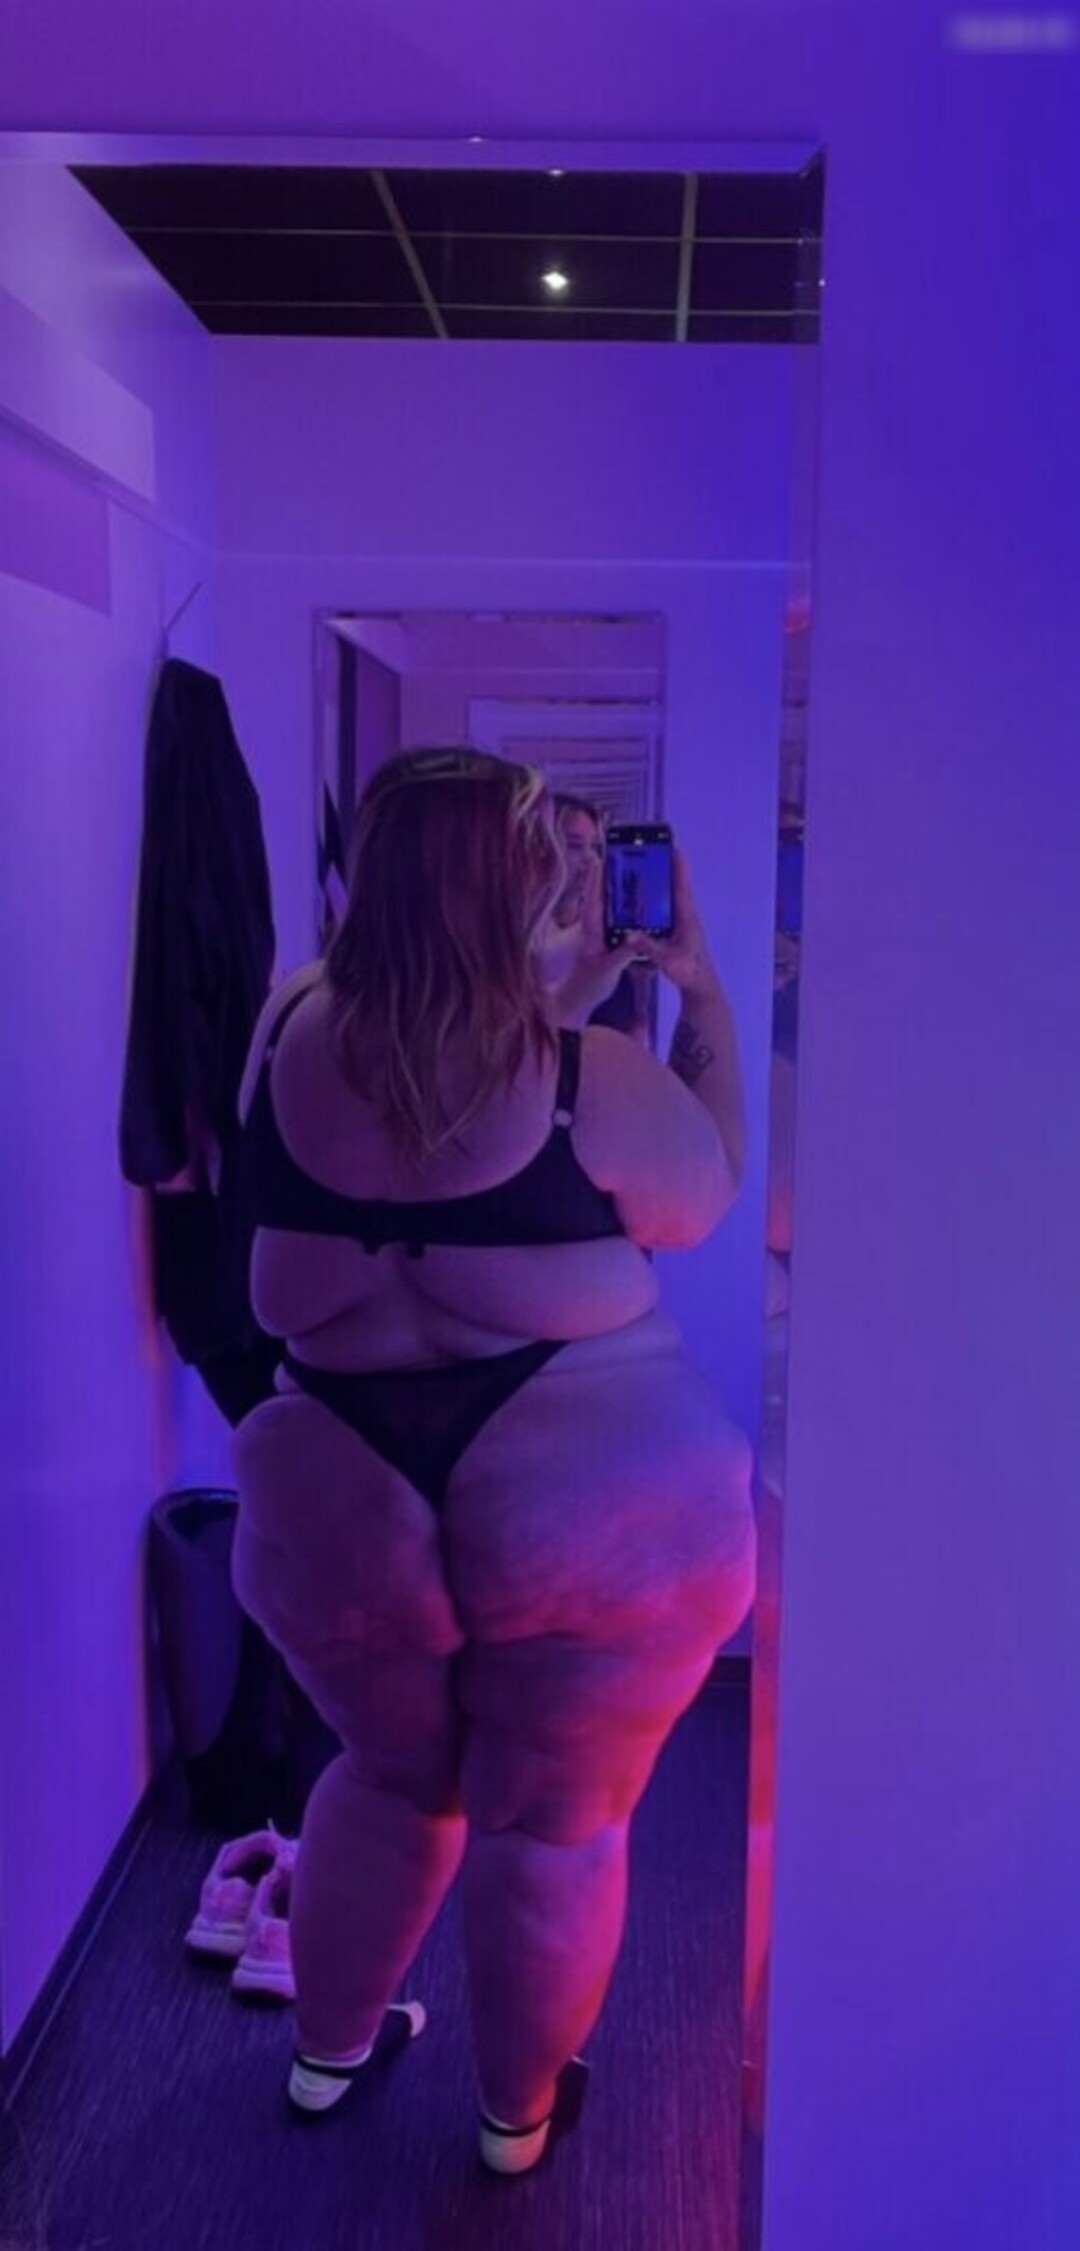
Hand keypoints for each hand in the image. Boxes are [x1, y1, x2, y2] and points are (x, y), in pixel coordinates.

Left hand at [547, 858, 641, 1024]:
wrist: (580, 997)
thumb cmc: (589, 983)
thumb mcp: (608, 969)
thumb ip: (623, 953)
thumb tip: (636, 938)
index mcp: (591, 928)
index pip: (593, 897)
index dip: (597, 876)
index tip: (604, 856)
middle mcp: (593, 924)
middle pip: (601, 892)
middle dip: (610, 872)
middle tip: (623, 852)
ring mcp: (599, 929)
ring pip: (609, 901)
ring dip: (618, 884)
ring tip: (632, 865)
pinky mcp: (606, 936)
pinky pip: (615, 913)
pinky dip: (624, 902)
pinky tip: (638, 896)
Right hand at [625, 850, 717, 997]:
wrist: (700, 985)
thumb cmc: (689, 971)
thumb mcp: (667, 960)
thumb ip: (649, 947)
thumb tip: (629, 934)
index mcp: (686, 918)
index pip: (682, 887)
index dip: (679, 868)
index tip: (675, 848)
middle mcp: (686, 917)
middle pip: (676, 887)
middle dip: (667, 870)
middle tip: (653, 853)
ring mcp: (683, 924)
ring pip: (671, 899)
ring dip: (661, 885)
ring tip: (646, 871)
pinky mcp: (678, 932)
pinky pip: (667, 910)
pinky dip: (658, 901)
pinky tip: (645, 901)